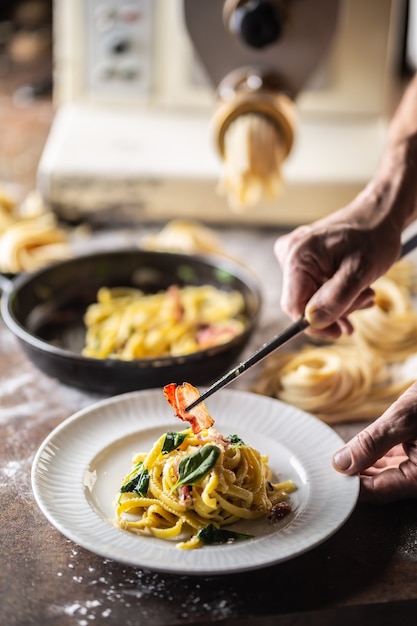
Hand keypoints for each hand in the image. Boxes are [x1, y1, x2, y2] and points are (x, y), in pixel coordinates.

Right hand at [274, 208, 402, 339]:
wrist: (378, 216)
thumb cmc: (373, 237)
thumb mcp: (360, 271)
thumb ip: (335, 298)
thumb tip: (313, 322)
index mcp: (297, 256)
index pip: (293, 306)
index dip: (316, 324)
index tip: (339, 330)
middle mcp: (288, 254)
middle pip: (302, 304)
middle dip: (334, 310)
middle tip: (364, 299)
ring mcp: (294, 257)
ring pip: (310, 299)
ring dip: (339, 304)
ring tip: (363, 293)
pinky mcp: (302, 261)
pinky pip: (313, 289)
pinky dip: (335, 296)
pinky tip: (353, 292)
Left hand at [332, 382, 416, 501]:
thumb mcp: (404, 418)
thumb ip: (372, 443)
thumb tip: (341, 464)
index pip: (376, 491)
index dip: (349, 484)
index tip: (326, 474)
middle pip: (381, 486)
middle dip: (354, 477)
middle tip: (326, 465)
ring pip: (387, 475)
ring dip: (364, 467)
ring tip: (338, 457)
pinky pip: (396, 463)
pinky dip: (377, 458)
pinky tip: (359, 450)